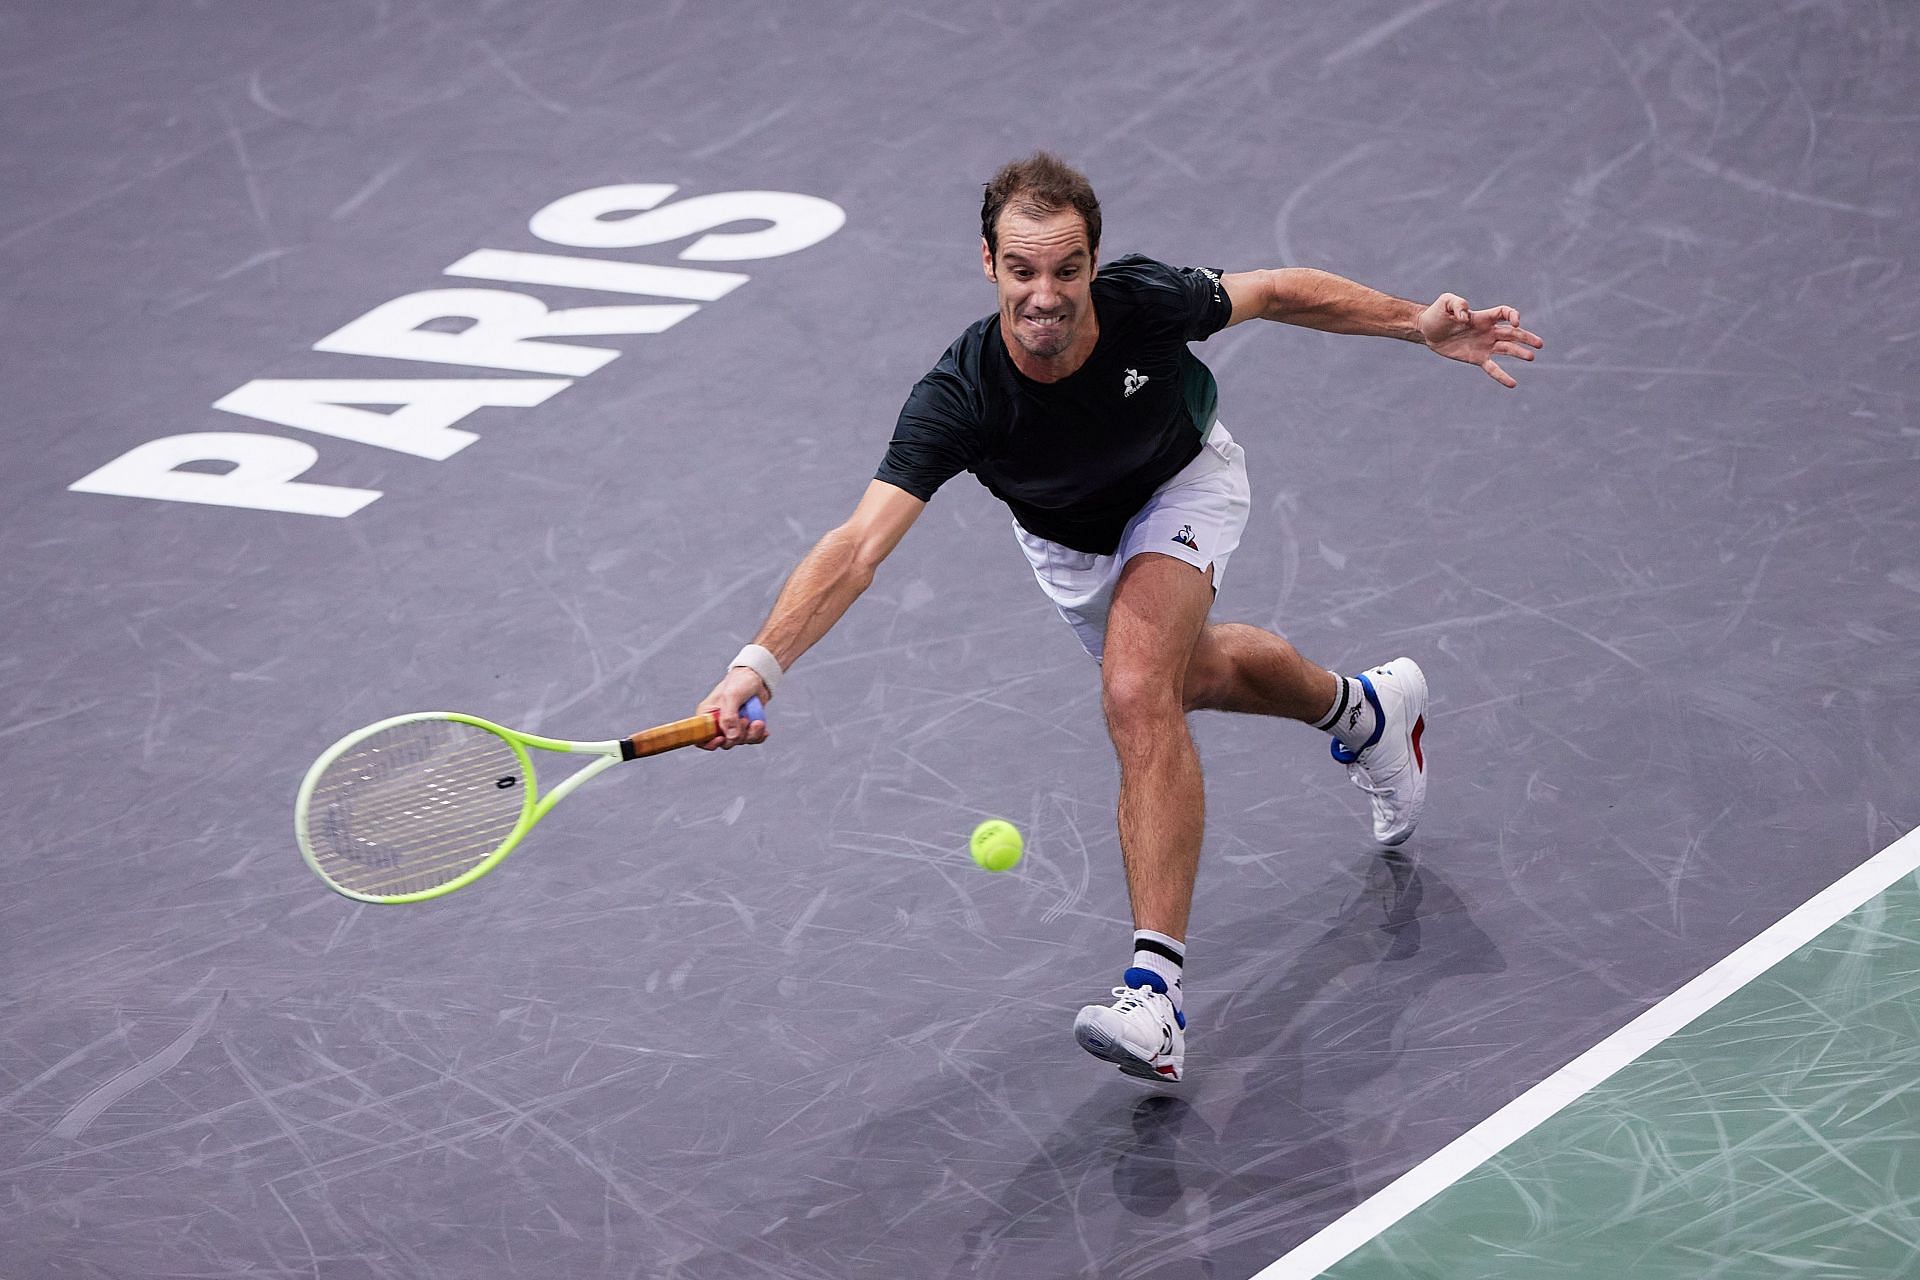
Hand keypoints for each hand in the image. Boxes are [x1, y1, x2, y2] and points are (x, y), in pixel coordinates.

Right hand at [696, 667, 768, 750]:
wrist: (757, 677)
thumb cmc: (740, 681)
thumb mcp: (731, 696)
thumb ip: (729, 717)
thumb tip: (731, 738)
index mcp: (707, 715)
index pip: (701, 738)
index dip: (709, 743)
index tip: (722, 738)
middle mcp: (718, 723)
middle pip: (725, 742)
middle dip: (738, 735)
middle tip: (745, 720)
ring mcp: (732, 726)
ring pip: (740, 741)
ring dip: (751, 734)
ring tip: (758, 721)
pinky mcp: (745, 727)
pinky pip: (751, 739)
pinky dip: (758, 735)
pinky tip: (762, 727)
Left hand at [1418, 294, 1543, 387]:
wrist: (1427, 331)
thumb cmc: (1437, 314)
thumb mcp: (1446, 302)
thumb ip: (1458, 304)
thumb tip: (1466, 318)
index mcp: (1483, 317)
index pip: (1504, 313)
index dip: (1512, 316)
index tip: (1514, 323)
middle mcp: (1488, 331)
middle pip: (1512, 333)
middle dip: (1526, 337)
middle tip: (1540, 344)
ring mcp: (1484, 345)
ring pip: (1507, 349)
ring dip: (1520, 353)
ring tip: (1531, 357)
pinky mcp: (1477, 358)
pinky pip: (1493, 368)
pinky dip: (1502, 376)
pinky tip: (1513, 384)